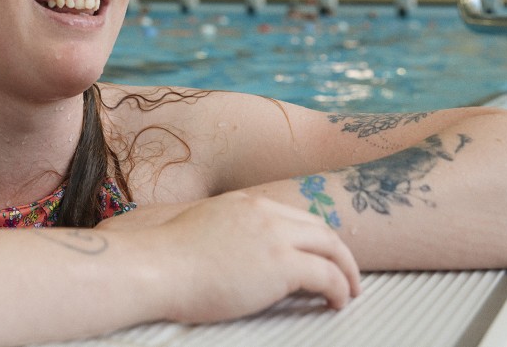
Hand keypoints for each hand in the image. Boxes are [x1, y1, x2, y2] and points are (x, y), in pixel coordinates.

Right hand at [127, 191, 360, 324]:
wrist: (156, 267)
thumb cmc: (165, 260)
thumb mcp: (200, 229)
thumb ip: (224, 232)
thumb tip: (232, 252)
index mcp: (244, 204)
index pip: (294, 217)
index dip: (313, 238)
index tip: (321, 255)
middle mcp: (264, 214)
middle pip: (319, 228)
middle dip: (339, 252)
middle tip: (347, 273)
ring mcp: (274, 237)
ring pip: (331, 248)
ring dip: (347, 270)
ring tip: (350, 290)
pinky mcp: (281, 265)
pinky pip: (327, 275)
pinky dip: (340, 288)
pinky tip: (337, 302)